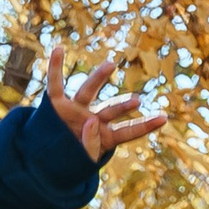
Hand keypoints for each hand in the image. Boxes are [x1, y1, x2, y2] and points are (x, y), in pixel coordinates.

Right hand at [42, 44, 166, 164]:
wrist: (44, 160)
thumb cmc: (70, 160)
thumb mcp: (83, 160)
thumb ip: (89, 145)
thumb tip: (90, 121)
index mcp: (105, 136)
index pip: (128, 131)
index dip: (145, 126)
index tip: (163, 118)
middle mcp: (93, 119)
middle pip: (110, 109)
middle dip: (123, 105)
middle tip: (137, 99)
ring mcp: (76, 110)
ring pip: (88, 91)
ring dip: (98, 77)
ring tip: (111, 64)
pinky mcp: (56, 105)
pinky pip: (55, 84)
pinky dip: (55, 67)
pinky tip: (59, 48)